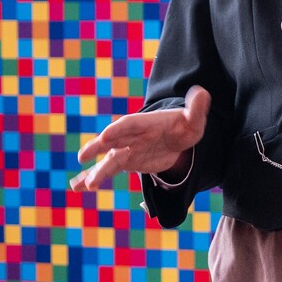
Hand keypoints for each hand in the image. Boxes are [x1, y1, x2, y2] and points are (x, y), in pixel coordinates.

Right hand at [70, 86, 209, 190]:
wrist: (176, 137)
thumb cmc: (184, 126)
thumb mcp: (194, 120)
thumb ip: (197, 108)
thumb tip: (203, 93)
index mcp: (144, 122)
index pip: (129, 124)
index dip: (118, 130)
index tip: (105, 137)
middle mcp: (130, 135)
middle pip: (112, 140)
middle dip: (98, 147)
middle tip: (84, 156)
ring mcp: (125, 149)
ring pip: (108, 160)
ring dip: (96, 171)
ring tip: (84, 185)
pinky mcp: (124, 161)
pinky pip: (106, 170)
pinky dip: (91, 177)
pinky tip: (77, 187)